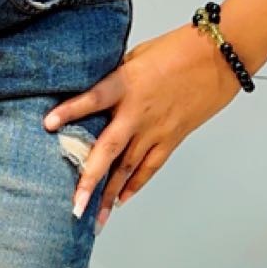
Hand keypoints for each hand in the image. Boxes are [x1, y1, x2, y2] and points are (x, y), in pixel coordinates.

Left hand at [43, 22, 244, 228]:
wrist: (219, 58)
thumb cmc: (177, 50)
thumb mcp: (136, 56)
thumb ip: (114, 78)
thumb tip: (92, 94)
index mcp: (126, 84)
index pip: (93, 98)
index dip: (70, 110)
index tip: (47, 124)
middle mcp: (138, 112)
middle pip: (109, 149)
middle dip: (90, 179)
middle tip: (75, 205)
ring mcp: (156, 129)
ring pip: (128, 168)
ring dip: (110, 194)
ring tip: (94, 218)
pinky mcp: (171, 138)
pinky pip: (149, 167)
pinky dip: (134, 185)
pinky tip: (120, 200)